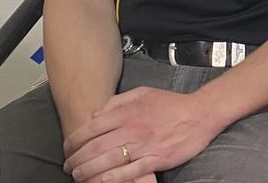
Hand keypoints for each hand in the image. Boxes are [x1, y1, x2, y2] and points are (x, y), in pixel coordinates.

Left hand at [62, 87, 226, 182]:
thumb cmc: (171, 104)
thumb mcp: (143, 93)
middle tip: (68, 166)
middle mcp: (134, 129)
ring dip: (89, 171)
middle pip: (96, 147)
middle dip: (77, 159)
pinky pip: (131, 171)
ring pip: (109, 161)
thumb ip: (117, 102)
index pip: (92, 127)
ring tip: (78, 176)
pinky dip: (115, 178)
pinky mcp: (158, 159)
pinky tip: (103, 181)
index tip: (67, 148)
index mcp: (128, 112)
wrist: (200, 113)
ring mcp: (146, 145)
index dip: (75, 140)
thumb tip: (96, 114)